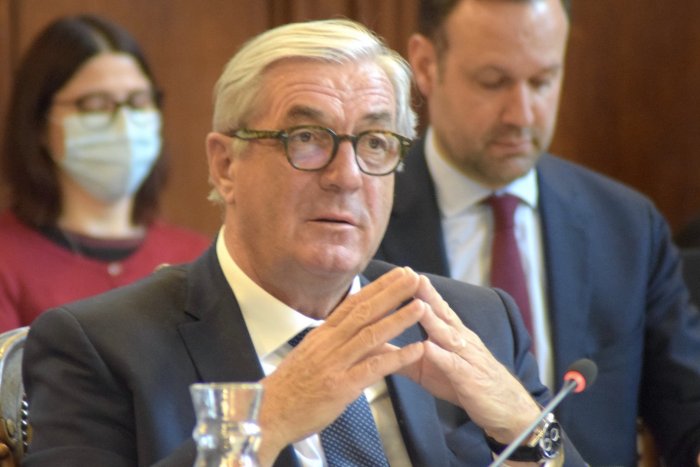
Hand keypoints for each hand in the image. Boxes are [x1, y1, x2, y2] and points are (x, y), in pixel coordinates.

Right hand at [256, 267, 426, 464]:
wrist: (267, 413)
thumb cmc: (289, 388)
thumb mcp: (308, 355)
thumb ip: (330, 342)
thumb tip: (348, 328)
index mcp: (322, 334)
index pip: (353, 303)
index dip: (377, 287)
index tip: (396, 274)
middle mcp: (329, 343)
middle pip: (365, 311)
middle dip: (392, 293)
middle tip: (414, 277)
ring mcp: (335, 364)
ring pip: (371, 335)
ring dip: (399, 319)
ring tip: (421, 306)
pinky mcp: (341, 387)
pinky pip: (374, 368)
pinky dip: (397, 357)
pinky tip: (417, 350)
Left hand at [398, 274, 540, 443]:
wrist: (507, 410)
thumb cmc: (466, 385)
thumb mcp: (430, 369)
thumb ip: (403, 356)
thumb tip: (373, 346)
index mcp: (453, 334)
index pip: (435, 308)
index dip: (420, 291)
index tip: (402, 272)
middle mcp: (461, 340)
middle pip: (442, 313)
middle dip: (426, 294)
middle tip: (409, 275)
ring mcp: (467, 357)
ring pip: (447, 335)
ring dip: (432, 319)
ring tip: (417, 304)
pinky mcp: (469, 379)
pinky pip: (453, 365)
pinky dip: (440, 355)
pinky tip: (426, 347)